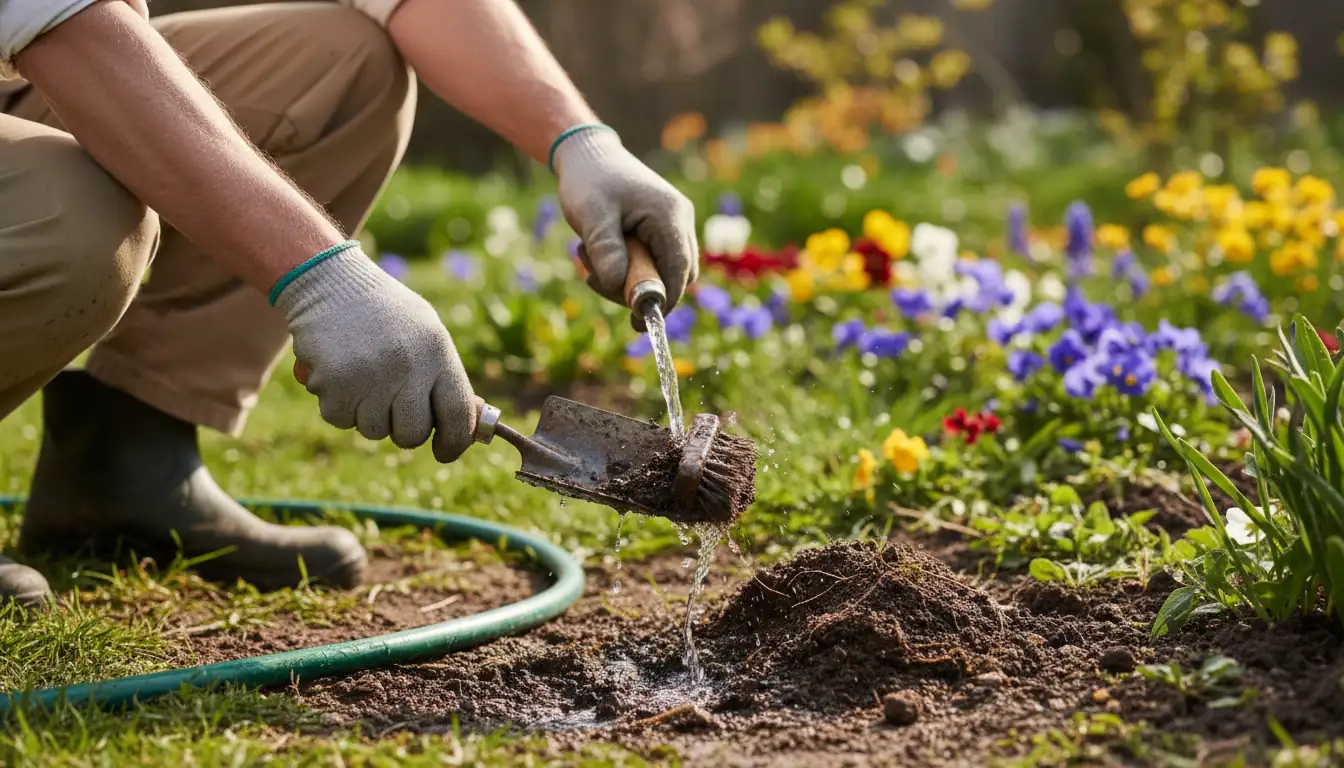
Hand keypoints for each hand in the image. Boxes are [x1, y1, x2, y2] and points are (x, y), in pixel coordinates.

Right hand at [274, 246, 476, 462]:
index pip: (458, 414)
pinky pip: (341, 420)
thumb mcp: (427, 333)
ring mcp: (371, 376)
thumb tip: (466, 428)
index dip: (454, 442)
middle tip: (392, 408)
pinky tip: (338, 373)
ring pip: (374, 430)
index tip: (445, 452)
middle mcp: (408, 366)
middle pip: (412, 434)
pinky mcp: (335, 383)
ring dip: (366, 414)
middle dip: (403, 431)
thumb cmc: (385, 314)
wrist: (330, 282)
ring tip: (363, 377)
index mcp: (437, 352)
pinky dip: (337, 405)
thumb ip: (444, 378)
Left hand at [553, 128, 698, 327]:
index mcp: (670, 216)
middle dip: (637, 290)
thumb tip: (618, 286)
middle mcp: (679, 220)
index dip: (663, 301)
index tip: (639, 323)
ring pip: (662, 272)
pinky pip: (651, 262)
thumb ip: (606, 251)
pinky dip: (625, 268)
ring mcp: (672, 225)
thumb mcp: (591, 216)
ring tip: (588, 259)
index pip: (680, 271)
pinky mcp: (660, 230)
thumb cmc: (589, 181)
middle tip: (596, 281)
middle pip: (675, 276)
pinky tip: (597, 255)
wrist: (587, 154)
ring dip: (625, 278)